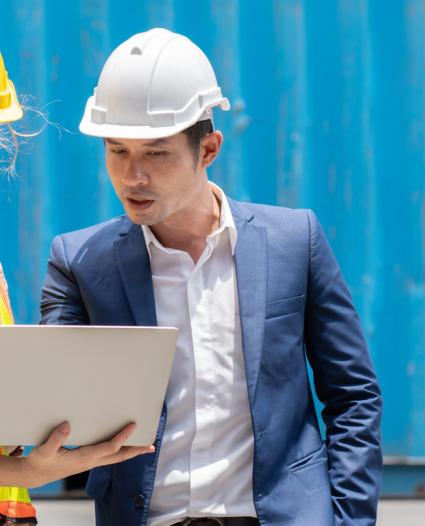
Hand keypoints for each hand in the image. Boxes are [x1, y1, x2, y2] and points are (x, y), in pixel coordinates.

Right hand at [24, 422, 153, 487]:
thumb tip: (67, 425)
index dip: (123, 437)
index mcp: (84, 458)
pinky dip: (120, 451)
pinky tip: (123, 446)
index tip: (133, 425)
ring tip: (144, 446)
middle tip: (152, 446)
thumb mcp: (44, 450)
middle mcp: (91, 461)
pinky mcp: (88, 460)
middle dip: (136, 451)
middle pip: (119, 457)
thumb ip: (55, 439)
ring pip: (115, 458)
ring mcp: (90, 462)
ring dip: (131, 452)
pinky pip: (109, 456)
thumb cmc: (40, 461)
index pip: (110, 448)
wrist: (35, 474)